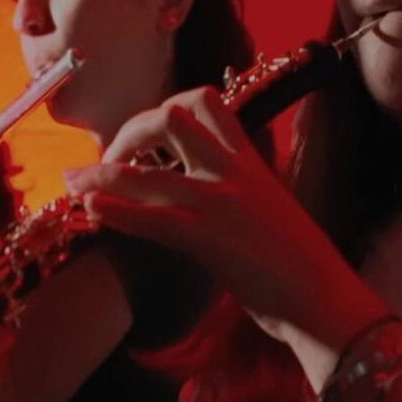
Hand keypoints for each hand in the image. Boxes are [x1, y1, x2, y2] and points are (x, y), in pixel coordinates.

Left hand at [64, 88, 383, 381]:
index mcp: (252, 164)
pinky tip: (91, 212)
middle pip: (173, 115)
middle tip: (110, 159)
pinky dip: (115, 211)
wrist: (328, 299)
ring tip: (73, 183)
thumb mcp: (272, 213)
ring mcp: (222, 204)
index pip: (208, 102)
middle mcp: (235, 172)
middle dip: (131, 131)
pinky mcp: (210, 240)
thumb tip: (210, 198)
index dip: (165, 108)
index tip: (146, 137)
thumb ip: (241, 195)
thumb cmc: (305, 267)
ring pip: (148, 171)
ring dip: (101, 175)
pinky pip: (151, 218)